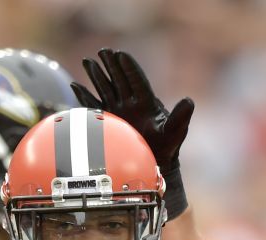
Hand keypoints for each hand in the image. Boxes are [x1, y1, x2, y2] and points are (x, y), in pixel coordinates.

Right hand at [71, 48, 194, 172]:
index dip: (129, 68)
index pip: (137, 80)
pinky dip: (84, 96)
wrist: (153, 163)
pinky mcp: (109, 121)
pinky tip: (75, 85)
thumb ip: (180, 117)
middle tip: (103, 50)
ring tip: (88, 61)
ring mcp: (119, 111)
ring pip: (105, 88)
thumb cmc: (168, 147)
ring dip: (97, 76)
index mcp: (147, 102)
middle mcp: (131, 103)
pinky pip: (94, 106)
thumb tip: (189, 101)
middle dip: (111, 65)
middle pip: (119, 79)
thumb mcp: (175, 131)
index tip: (121, 54)